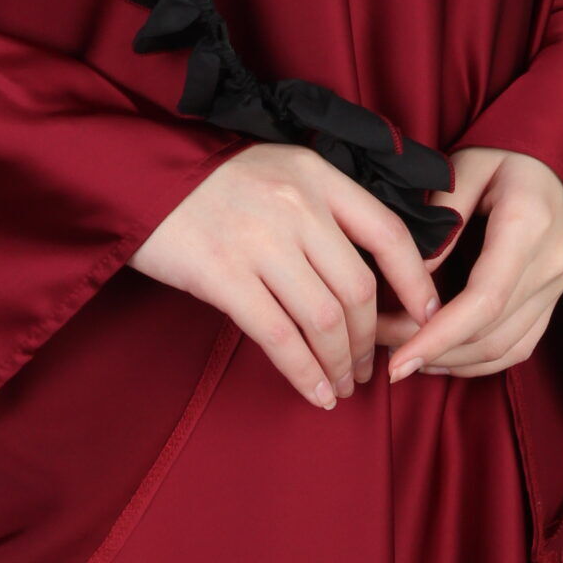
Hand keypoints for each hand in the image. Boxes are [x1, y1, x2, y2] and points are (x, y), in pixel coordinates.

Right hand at [128, 143, 443, 411]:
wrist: (134, 173)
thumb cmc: (208, 179)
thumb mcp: (276, 170)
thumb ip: (322, 207)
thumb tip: (367, 272)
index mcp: (317, 175)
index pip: (388, 232)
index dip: (416, 282)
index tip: (428, 317)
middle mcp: (296, 205)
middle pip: (358, 288)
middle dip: (372, 340)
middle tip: (370, 367)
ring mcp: (259, 240)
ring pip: (324, 319)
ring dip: (342, 363)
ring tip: (343, 384)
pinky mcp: (222, 274)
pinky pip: (279, 336)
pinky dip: (305, 373)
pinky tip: (315, 393)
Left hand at [373, 147, 562, 380]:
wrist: (551, 155)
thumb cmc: (501, 153)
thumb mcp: (464, 167)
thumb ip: (441, 221)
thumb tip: (412, 280)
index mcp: (528, 225)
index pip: (483, 300)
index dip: (437, 337)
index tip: (397, 363)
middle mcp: (552, 262)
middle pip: (491, 332)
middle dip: (433, 352)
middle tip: (384, 356)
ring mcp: (559, 284)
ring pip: (506, 348)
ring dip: (453, 361)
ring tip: (406, 358)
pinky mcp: (555, 296)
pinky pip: (520, 345)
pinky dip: (479, 360)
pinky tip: (443, 357)